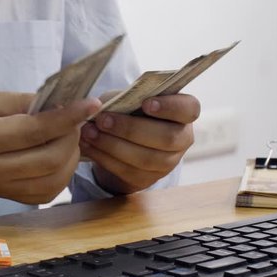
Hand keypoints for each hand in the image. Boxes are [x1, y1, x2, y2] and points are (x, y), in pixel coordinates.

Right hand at [0, 91, 100, 204]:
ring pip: (51, 183)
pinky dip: (60, 177)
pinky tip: (58, 157)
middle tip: (74, 118)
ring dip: (70, 160)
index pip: (33, 131)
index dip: (67, 117)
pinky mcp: (2, 197)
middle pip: (48, 161)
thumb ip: (17, 102)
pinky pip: (42, 194)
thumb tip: (57, 104)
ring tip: (67, 137)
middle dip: (72, 138)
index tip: (91, 103)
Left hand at [79, 94, 199, 194]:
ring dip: (113, 145)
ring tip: (89, 133)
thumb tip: (101, 105)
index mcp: (184, 113)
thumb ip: (123, 98)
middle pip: (166, 137)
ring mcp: (167, 162)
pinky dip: (104, 158)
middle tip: (102, 119)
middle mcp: (182, 139)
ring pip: (145, 158)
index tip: (146, 103)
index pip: (189, 109)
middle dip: (131, 128)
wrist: (121, 139)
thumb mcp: (128, 98)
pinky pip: (127, 171)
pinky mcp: (148, 179)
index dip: (170, 107)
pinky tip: (87, 146)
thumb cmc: (128, 110)